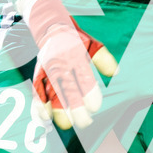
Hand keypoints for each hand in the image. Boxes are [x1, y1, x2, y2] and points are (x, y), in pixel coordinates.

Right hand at [21, 0, 117, 129]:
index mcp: (75, 56)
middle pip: (67, 89)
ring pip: (51, 93)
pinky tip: (43, 119)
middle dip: (75, 108)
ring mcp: (47, 70)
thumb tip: (116, 73)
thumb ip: (104, 59)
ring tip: (65, 125)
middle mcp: (60, 64)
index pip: (83, 77)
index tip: (94, 107)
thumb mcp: (92, 45)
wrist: (50, 27)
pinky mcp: (37, 75)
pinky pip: (36, 91)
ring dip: (57, 110)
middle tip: (85, 122)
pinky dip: (38, 105)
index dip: (89, 93)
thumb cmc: (76, 41)